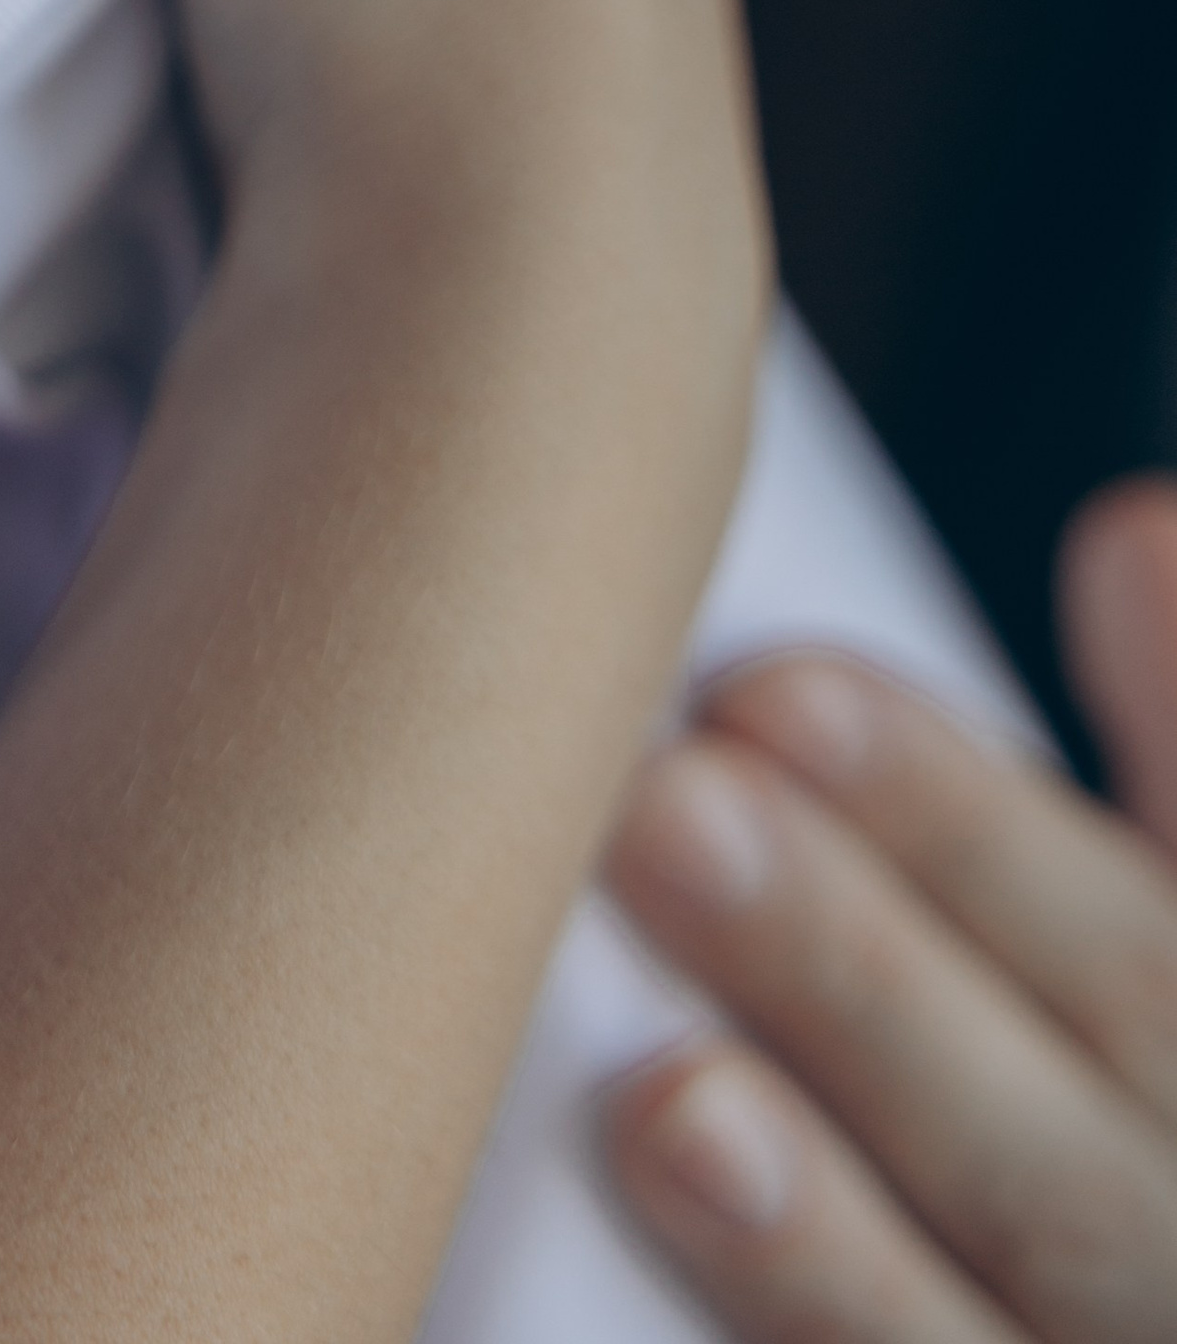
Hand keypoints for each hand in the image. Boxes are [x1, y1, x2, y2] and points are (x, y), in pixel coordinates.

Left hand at [603, 480, 1176, 1336]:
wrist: (1130, 1281)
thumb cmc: (1150, 1090)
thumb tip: (1133, 533)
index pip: (1138, 966)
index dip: (968, 834)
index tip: (772, 689)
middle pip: (1052, 1159)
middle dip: (861, 989)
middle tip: (668, 819)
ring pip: (972, 1343)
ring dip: (820, 1243)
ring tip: (668, 1105)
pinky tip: (674, 1236)